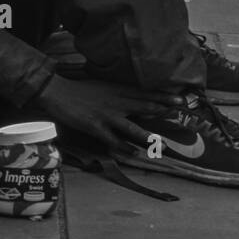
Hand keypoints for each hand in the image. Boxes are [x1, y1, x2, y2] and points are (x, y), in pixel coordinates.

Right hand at [32, 75, 184, 151]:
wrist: (57, 92)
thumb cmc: (79, 90)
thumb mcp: (102, 86)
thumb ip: (118, 92)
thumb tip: (133, 98)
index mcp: (118, 90)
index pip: (146, 92)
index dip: (164, 96)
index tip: (182, 99)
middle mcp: (116, 102)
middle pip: (144, 105)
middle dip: (163, 109)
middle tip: (181, 113)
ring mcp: (106, 115)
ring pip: (131, 126)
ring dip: (147, 135)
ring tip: (160, 143)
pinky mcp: (94, 126)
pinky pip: (112, 139)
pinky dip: (123, 146)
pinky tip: (133, 152)